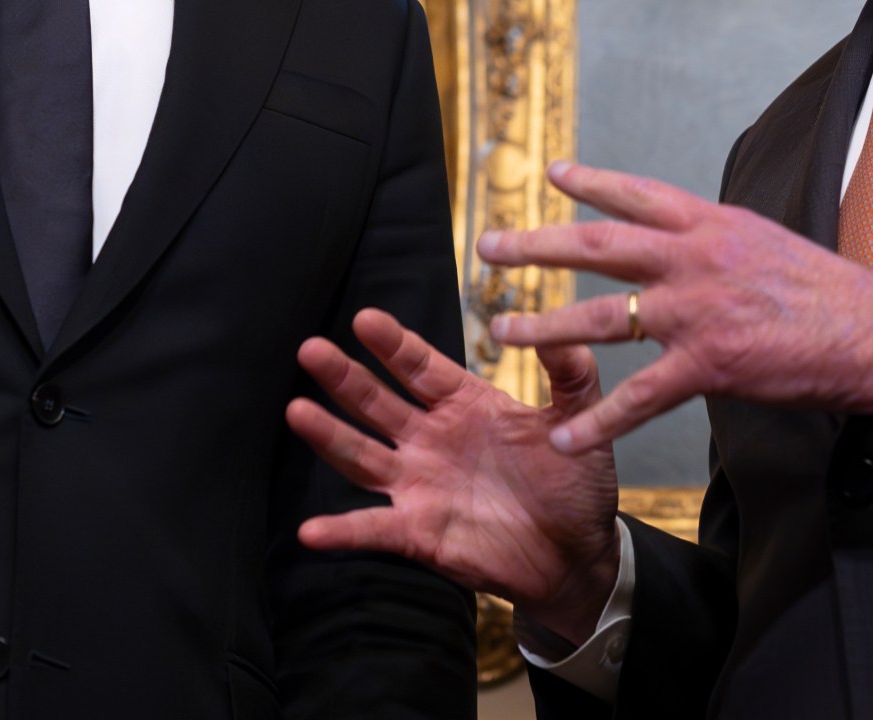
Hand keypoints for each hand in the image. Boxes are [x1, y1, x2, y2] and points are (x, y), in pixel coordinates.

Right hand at [288, 308, 624, 643]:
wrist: (577, 554)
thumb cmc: (574, 484)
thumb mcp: (576, 422)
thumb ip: (570, 374)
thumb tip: (563, 327)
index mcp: (464, 405)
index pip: (420, 366)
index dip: (392, 345)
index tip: (364, 318)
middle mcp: (431, 439)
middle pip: (377, 403)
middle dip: (344, 377)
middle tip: (311, 348)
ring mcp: (419, 485)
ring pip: (363, 455)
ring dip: (329, 435)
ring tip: (295, 410)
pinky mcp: (418, 532)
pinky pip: (373, 529)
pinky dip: (342, 531)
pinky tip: (310, 530)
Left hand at [483, 162, 872, 454]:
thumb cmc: (830, 292)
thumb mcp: (768, 241)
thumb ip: (718, 240)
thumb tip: (686, 235)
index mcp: (712, 224)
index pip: (636, 195)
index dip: (589, 182)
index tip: (549, 172)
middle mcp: (695, 257)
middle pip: (596, 245)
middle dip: (534, 244)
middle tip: (488, 247)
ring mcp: (697, 311)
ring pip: (601, 317)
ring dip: (544, 325)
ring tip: (501, 330)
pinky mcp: (708, 365)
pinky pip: (638, 398)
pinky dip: (597, 421)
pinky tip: (564, 436)